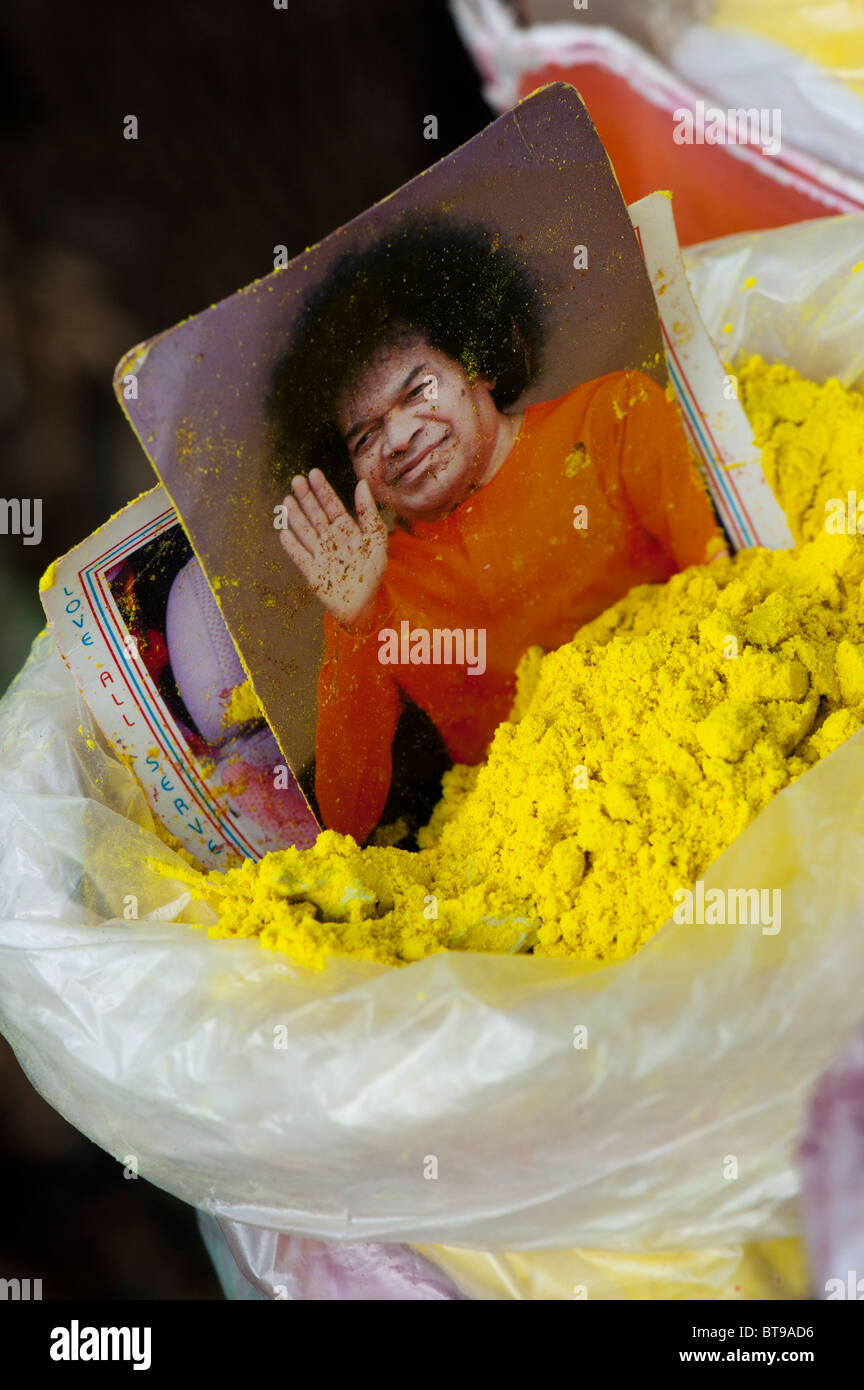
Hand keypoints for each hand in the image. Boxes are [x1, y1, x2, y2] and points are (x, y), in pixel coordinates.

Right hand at [278, 468, 387, 625]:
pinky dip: (292, 546)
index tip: (314, 473)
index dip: (323, 490)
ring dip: (296, 516)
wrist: (367, 606)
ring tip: (287, 500)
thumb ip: (368, 513)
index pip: (332, 506)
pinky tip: (283, 533)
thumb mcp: (377, 540)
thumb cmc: (374, 573)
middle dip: (306, 498)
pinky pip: (300, 557)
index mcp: (348, 532)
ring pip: (305, 532)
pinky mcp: (312, 574)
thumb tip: (361, 484)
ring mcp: (320, 556)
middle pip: (316, 515)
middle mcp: (332, 540)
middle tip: (296, 480)